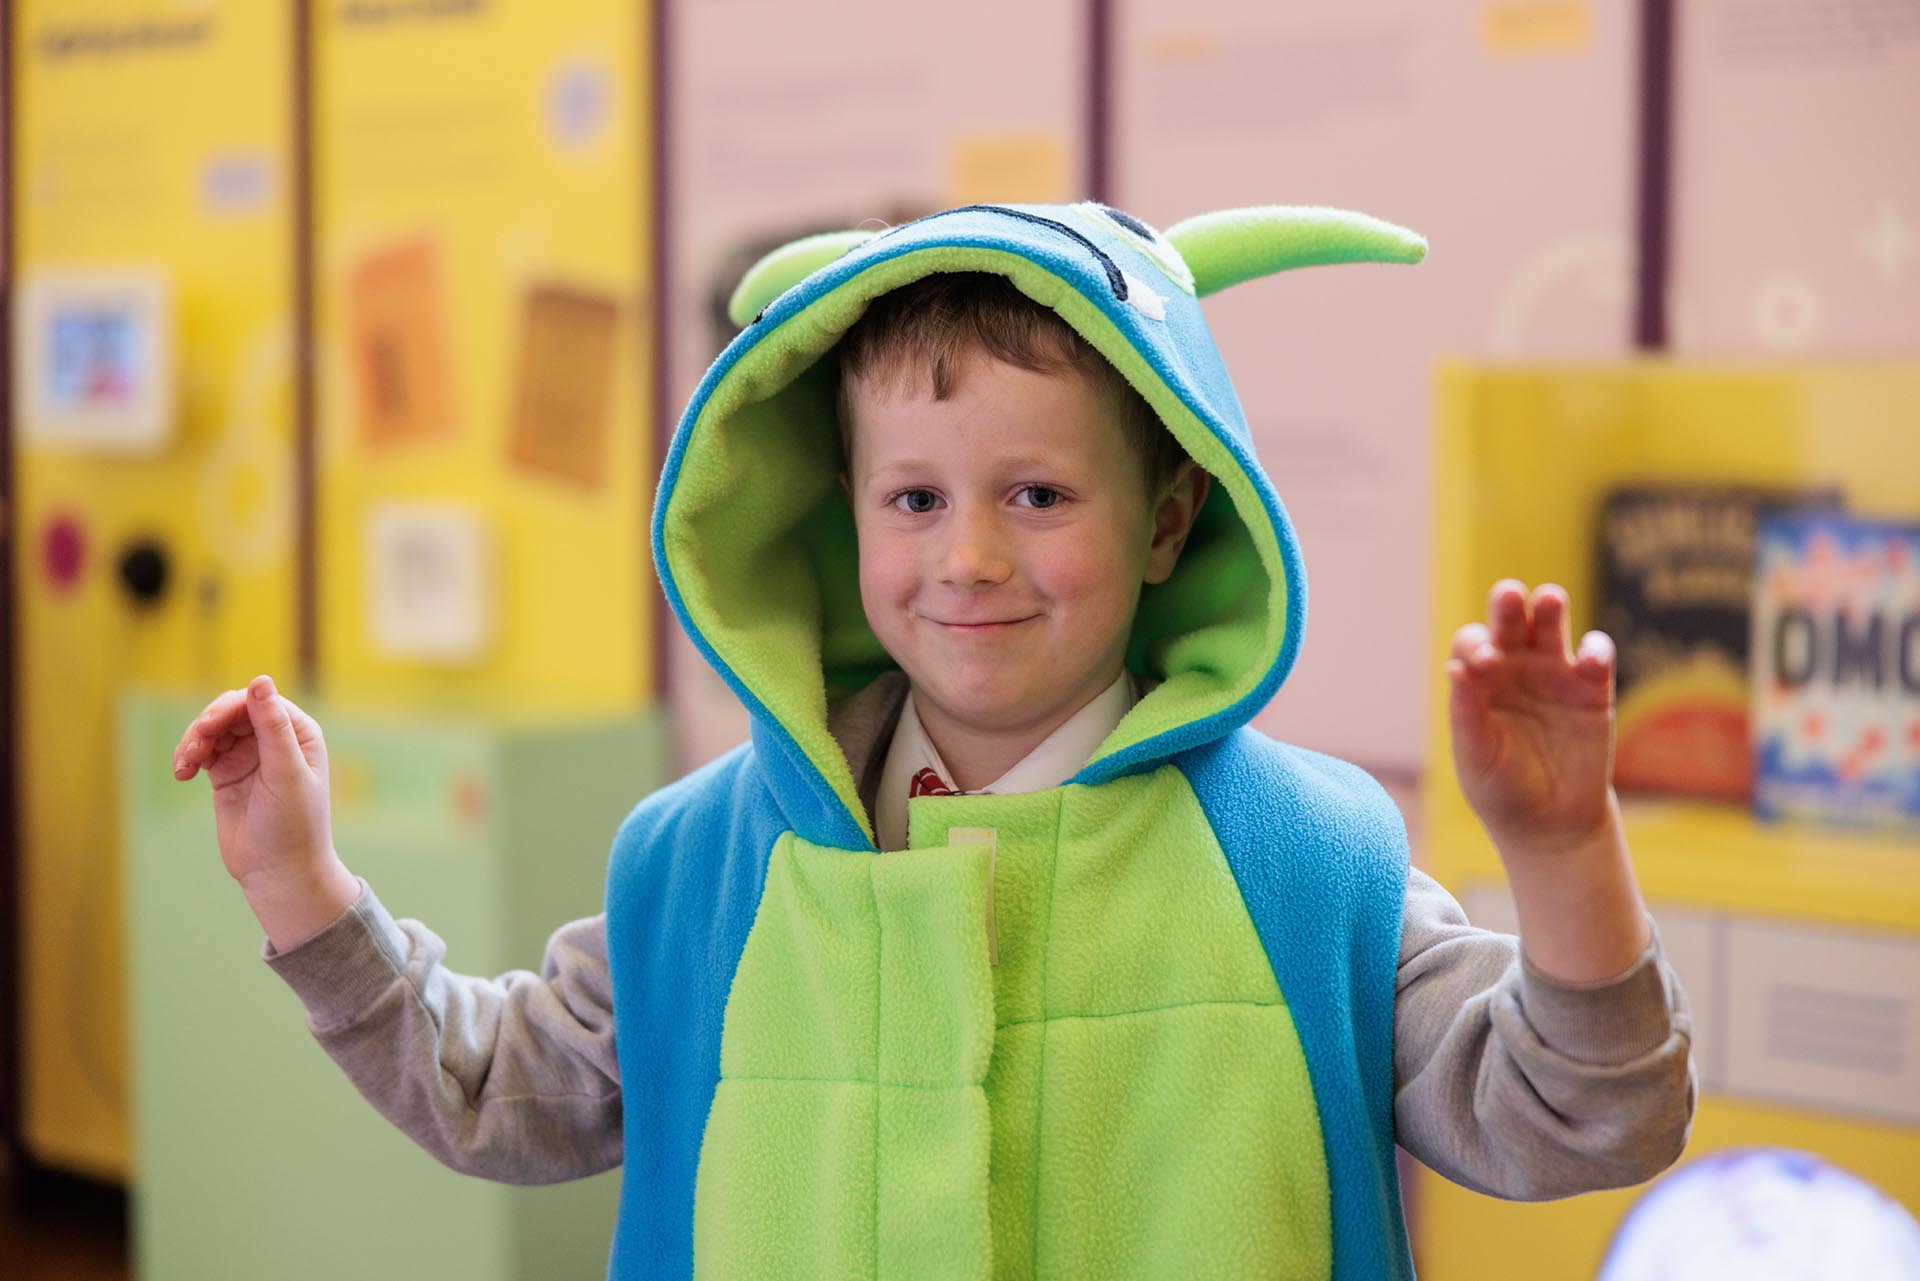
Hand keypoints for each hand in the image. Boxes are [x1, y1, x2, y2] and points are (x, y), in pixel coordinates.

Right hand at [173, 675, 342, 914]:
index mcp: (299, 733)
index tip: (208, 727)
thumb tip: (260, 680)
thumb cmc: (293, 825)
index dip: (230, 707)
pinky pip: (202, 751)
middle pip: (232, 710)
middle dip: (208, 724)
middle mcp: (276, 739)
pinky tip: (181, 772)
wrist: (278, 872)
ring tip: (185, 767)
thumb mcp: (285, 774)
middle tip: (192, 751)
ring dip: (193, 741)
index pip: (260, 701)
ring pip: (213, 729)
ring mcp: (250, 755)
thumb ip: (273, 728)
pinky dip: (188, 756)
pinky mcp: (227, 773)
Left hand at [1447, 580, 1617, 853]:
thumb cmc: (1501, 789)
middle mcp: (1514, 667)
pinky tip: (1589, 658)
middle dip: (1508, 603)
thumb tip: (1454, 669)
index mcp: (1479, 680)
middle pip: (1509, 620)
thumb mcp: (1477, 757)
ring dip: (1550, 607)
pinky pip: (1596, 657)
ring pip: (1551, 625)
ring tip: (1550, 600)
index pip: (1472, 644)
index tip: (1484, 664)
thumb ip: (1466, 714)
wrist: (1550, 823)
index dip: (1476, 646)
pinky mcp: (1593, 689)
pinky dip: (1596, 650)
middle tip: (1510, 597)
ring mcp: (1554, 673)